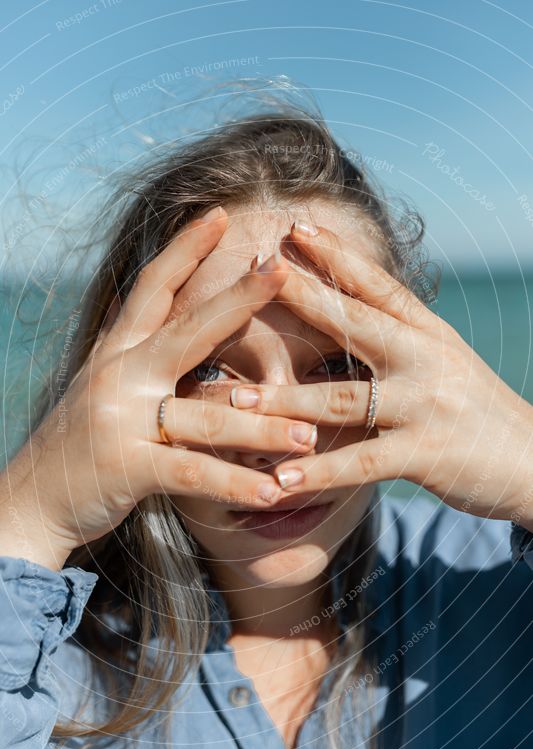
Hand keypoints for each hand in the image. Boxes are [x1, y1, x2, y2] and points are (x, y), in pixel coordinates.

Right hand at [0, 210, 317, 569]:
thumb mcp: (110, 391)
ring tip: (311, 437)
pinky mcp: (126, 466)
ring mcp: (122, 418)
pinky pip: (194, 473)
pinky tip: (272, 493)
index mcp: (117, 352)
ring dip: (265, 430)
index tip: (218, 214)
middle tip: (284, 271)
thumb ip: (146, 361)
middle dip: (240, 299)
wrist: (31, 500)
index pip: (152, 288)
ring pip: (208, 416)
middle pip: (189, 329)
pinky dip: (236, 485)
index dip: (185, 249)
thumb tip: (186, 328)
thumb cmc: (83, 446)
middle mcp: (119, 374)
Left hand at [230, 220, 532, 524]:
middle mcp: (427, 360)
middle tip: (254, 273)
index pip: (379, 286)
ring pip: (346, 398)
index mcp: (429, 333)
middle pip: (357, 323)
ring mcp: (427, 406)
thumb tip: (341, 317)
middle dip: (304, 297)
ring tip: (239, 397)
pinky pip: (362, 464)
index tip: (296, 228)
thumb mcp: (442, 362)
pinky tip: (282, 477)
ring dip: (288, 399)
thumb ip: (396, 341)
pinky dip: (319, 471)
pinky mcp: (427, 455)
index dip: (338, 256)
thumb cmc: (475, 411)